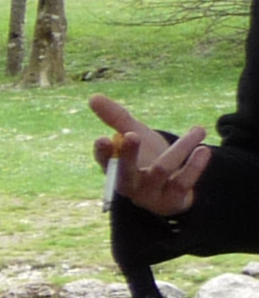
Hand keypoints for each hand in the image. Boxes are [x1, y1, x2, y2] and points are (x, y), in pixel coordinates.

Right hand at [92, 98, 210, 215]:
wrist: (172, 188)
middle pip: (125, 171)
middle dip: (128, 153)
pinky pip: (182, 183)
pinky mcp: (171, 201)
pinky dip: (194, 166)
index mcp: (115, 170)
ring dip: (181, 148)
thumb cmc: (147, 157)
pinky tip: (203, 150)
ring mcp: (149, 195)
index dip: (102, 152)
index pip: (104, 162)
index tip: (102, 138)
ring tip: (199, 130)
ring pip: (161, 170)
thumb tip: (93, 96)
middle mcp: (128, 185)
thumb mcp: (134, 135)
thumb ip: (115, 118)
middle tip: (132, 135)